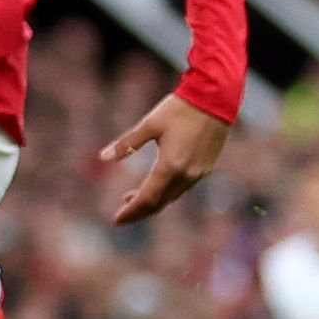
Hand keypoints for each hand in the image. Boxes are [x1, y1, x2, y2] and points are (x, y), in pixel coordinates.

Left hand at [98, 94, 231, 224]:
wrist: (216, 98)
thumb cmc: (180, 109)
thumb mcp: (149, 124)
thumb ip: (126, 144)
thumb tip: (103, 158)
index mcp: (170, 166)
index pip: (147, 198)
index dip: (131, 211)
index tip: (116, 220)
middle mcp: (187, 174)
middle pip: (161, 202)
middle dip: (140, 211)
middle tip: (123, 215)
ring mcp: (199, 172)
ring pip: (173, 196)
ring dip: (154, 201)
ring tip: (132, 198)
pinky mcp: (206, 166)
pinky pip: (183, 187)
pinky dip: (167, 192)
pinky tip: (156, 185)